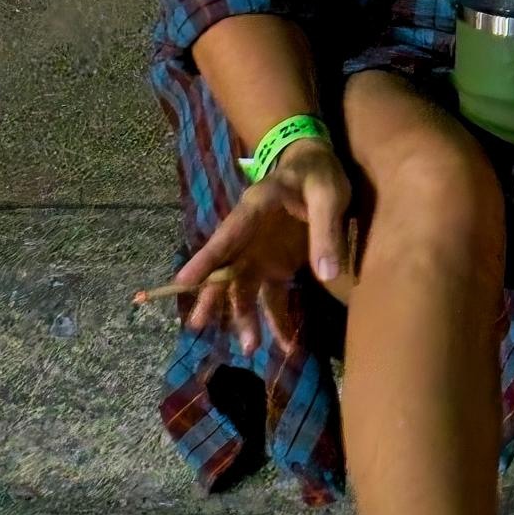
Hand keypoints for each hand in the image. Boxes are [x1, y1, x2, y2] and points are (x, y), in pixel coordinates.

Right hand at [170, 139, 355, 353]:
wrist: (317, 167)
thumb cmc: (319, 175)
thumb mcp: (329, 196)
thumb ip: (326, 231)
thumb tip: (327, 274)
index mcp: (255, 209)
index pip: (226, 235)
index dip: (205, 259)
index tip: (184, 280)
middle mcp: (249, 236)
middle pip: (227, 270)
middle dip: (214, 298)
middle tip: (200, 326)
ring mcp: (261, 253)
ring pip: (245, 290)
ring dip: (245, 317)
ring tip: (249, 348)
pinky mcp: (277, 266)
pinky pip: (272, 297)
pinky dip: (277, 320)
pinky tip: (285, 345)